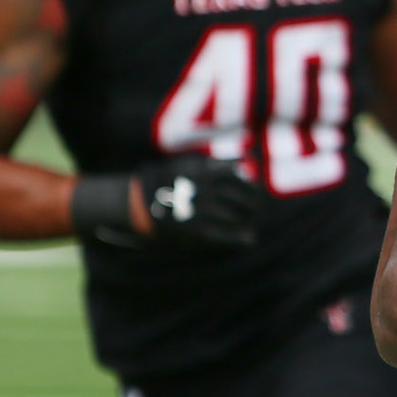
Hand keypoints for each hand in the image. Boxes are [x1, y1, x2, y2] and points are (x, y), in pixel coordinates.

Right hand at [71, 156, 264, 247]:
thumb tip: (249, 157)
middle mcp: (203, 190)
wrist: (138, 202)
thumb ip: (219, 163)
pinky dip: (239, 238)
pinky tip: (250, 239)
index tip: (256, 188)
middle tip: (258, 207)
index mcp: (203, 171)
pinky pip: (223, 235)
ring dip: (249, 218)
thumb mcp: (190, 164)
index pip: (238, 176)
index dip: (251, 184)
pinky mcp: (194, 230)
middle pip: (241, 196)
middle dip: (254, 203)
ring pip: (235, 215)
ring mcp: (199, 211)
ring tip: (253, 219)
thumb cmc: (170, 181)